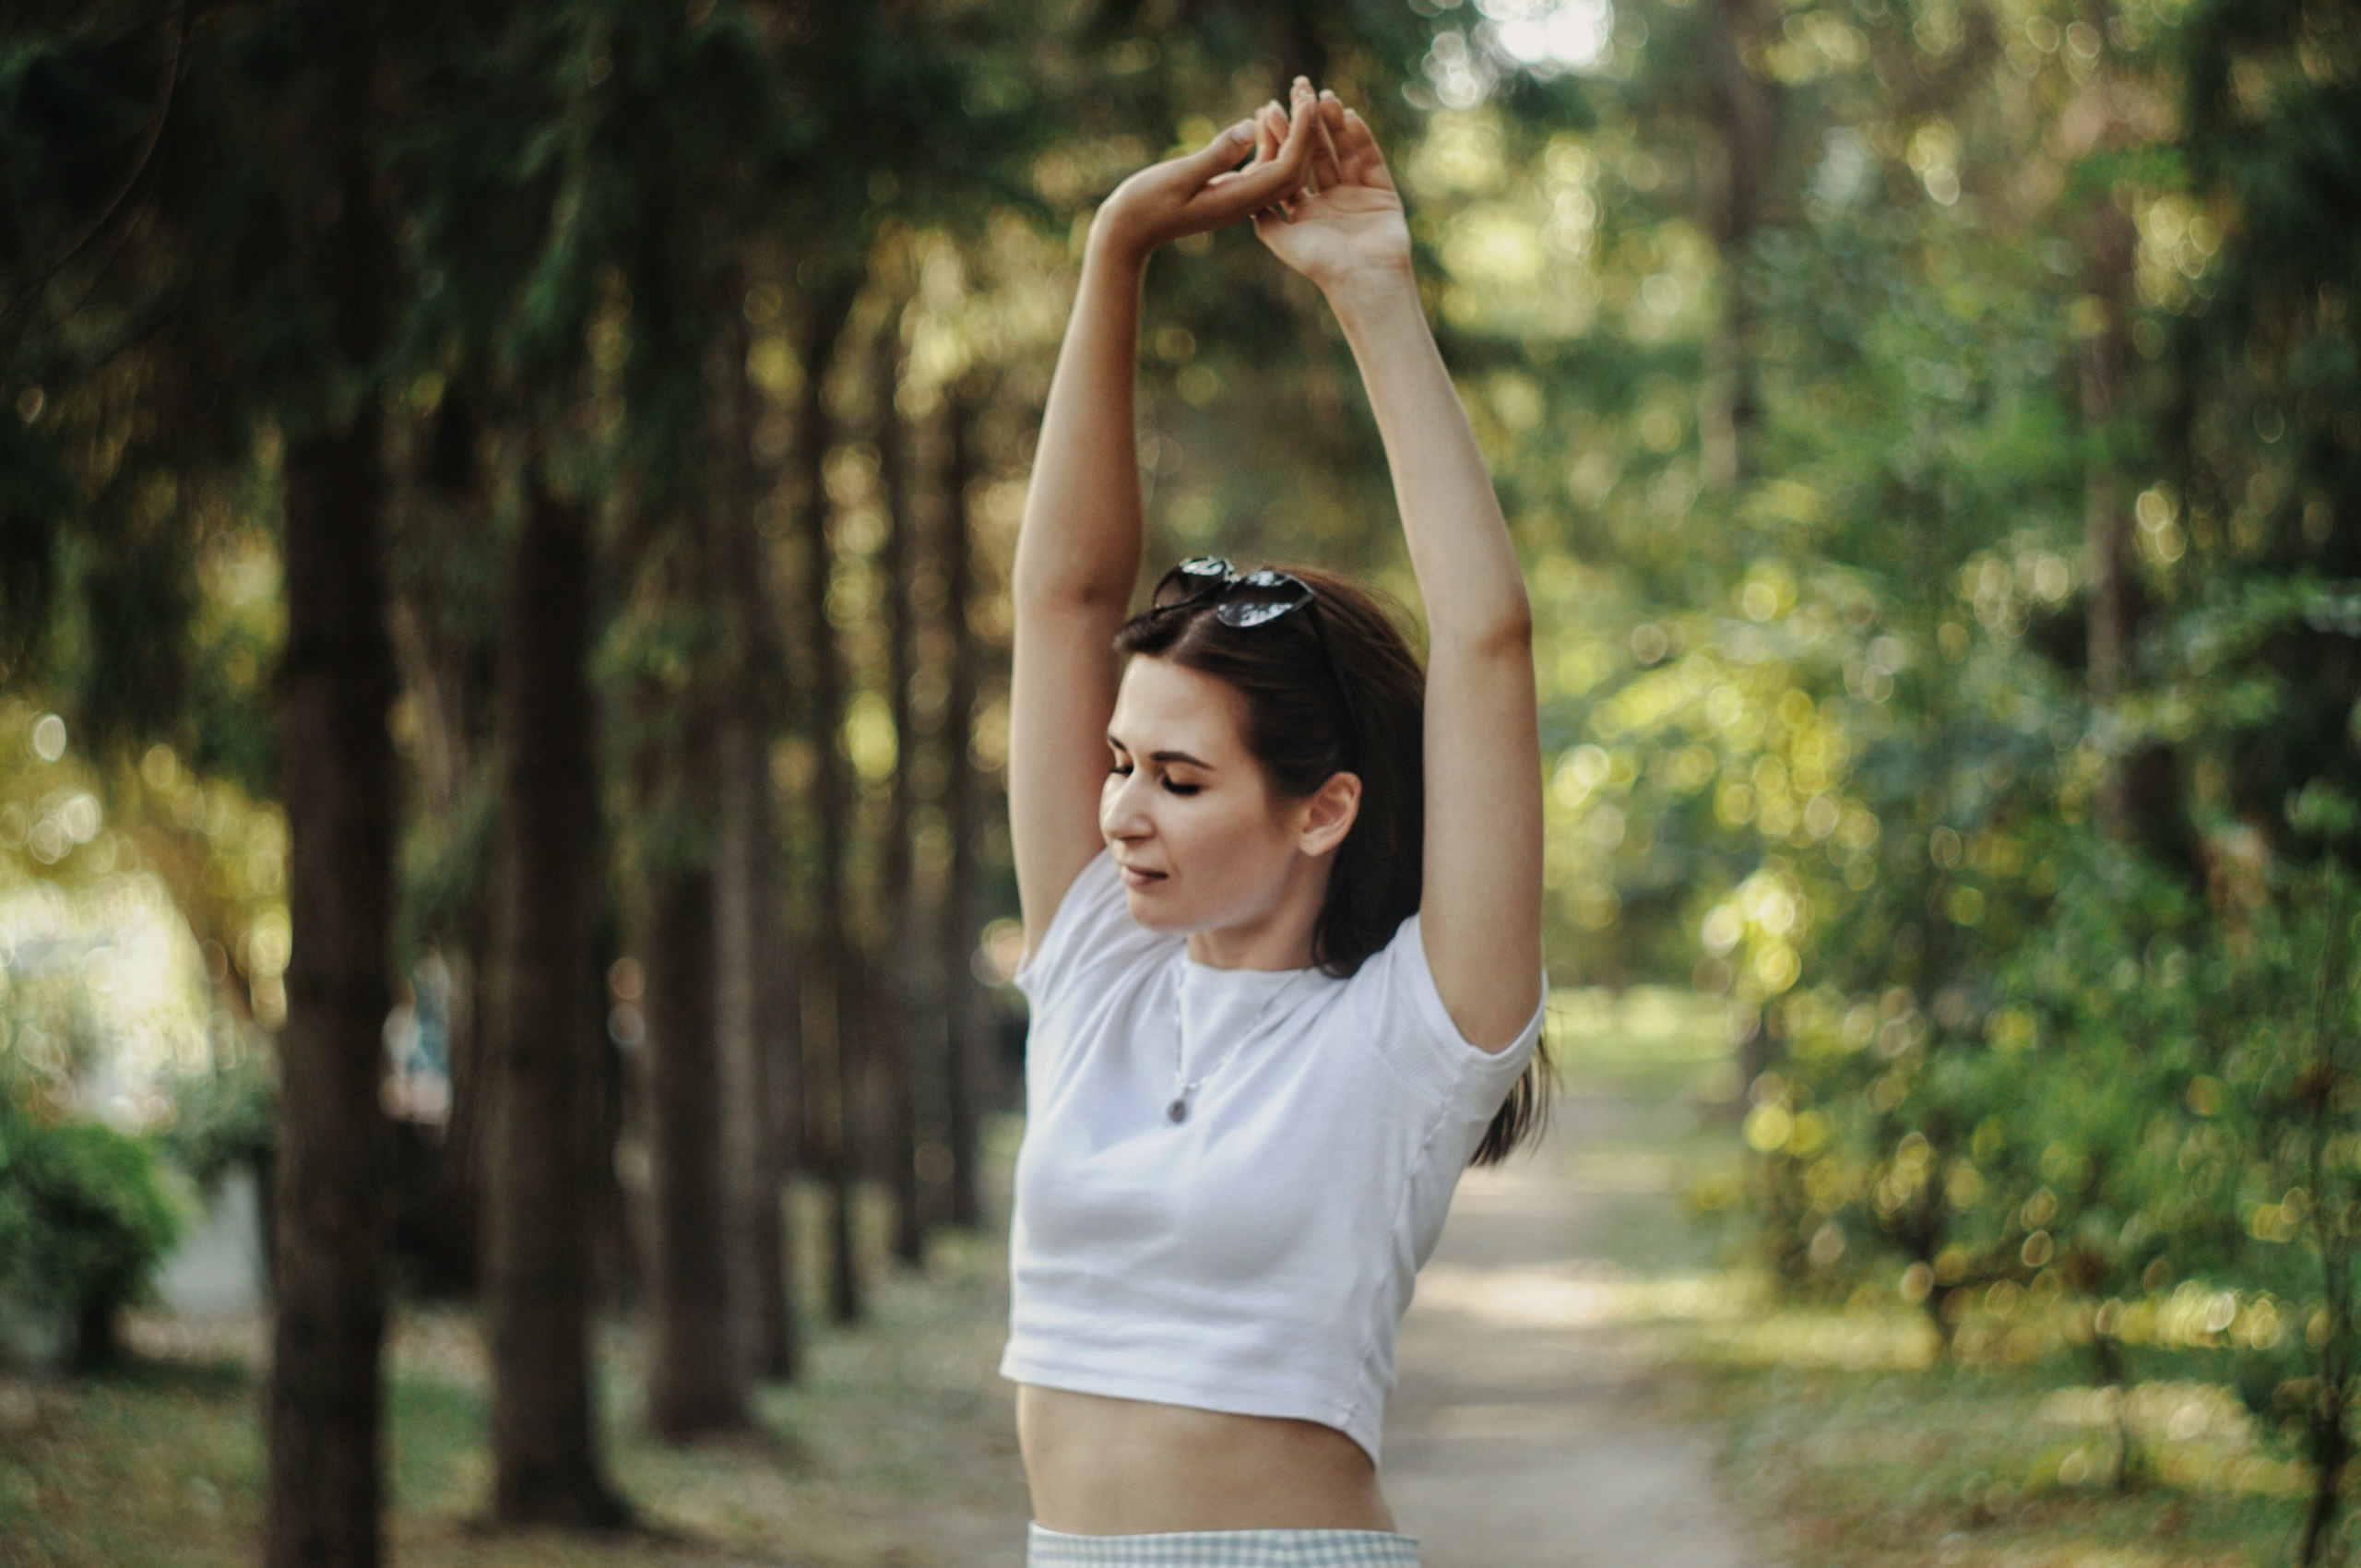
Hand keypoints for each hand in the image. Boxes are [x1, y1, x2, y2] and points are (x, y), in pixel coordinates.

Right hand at [1091, 98, 1319, 269]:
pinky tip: (1262, 114)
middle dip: (1305, 130)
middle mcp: (1246, 204)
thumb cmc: (1144, 204)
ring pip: (1280, 166)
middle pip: (1293, 169)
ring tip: (1290, 94)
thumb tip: (1251, 127)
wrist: (1128, 230)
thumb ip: (1216, 155)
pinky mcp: (1231, 192)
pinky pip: (1261, 166)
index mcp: (1238, 203)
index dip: (1302, 136)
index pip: (1285, 170)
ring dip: (1289, 131)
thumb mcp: (1179, 176)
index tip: (1307, 102)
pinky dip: (1267, 139)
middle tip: (1306, 90)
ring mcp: (1241, 199)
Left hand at [1246, 80, 1412, 299]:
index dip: (1281, 138)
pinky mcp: (1382, 194)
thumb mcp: (1282, 240)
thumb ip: (1263, 215)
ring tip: (1323, 95)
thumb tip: (1244, 192)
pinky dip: (1361, 138)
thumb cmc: (1320, 265)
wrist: (1363, 281)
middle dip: (1308, 121)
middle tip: (1298, 87)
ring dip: (1333, 123)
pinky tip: (1349, 116)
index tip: (1270, 108)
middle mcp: (1331, 201)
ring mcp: (1358, 196)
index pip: (1291, 166)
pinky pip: (1370, 161)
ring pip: (1344, 151)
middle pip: (1317, 152)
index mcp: (1306, 211)